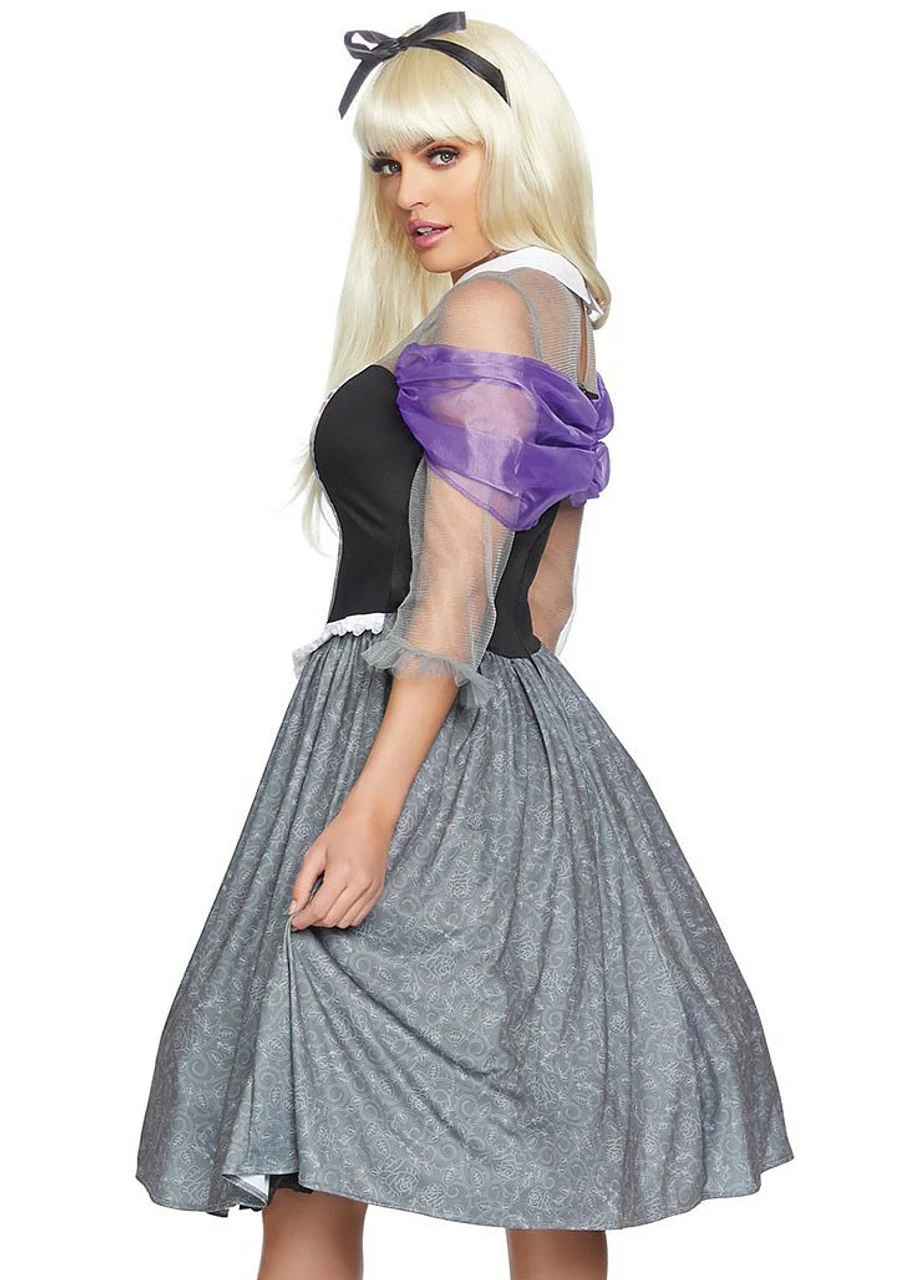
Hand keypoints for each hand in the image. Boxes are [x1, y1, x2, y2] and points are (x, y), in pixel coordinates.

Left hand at [287, 801, 394, 931]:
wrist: (371, 820)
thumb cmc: (341, 832)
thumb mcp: (314, 854)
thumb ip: (301, 883)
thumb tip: (294, 909)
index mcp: (341, 873)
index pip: (318, 910)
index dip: (302, 919)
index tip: (294, 921)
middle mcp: (359, 884)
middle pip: (331, 919)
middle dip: (314, 920)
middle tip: (305, 911)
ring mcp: (371, 889)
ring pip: (345, 922)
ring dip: (329, 919)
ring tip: (321, 905)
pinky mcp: (378, 891)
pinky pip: (359, 917)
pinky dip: (345, 917)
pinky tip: (337, 904)